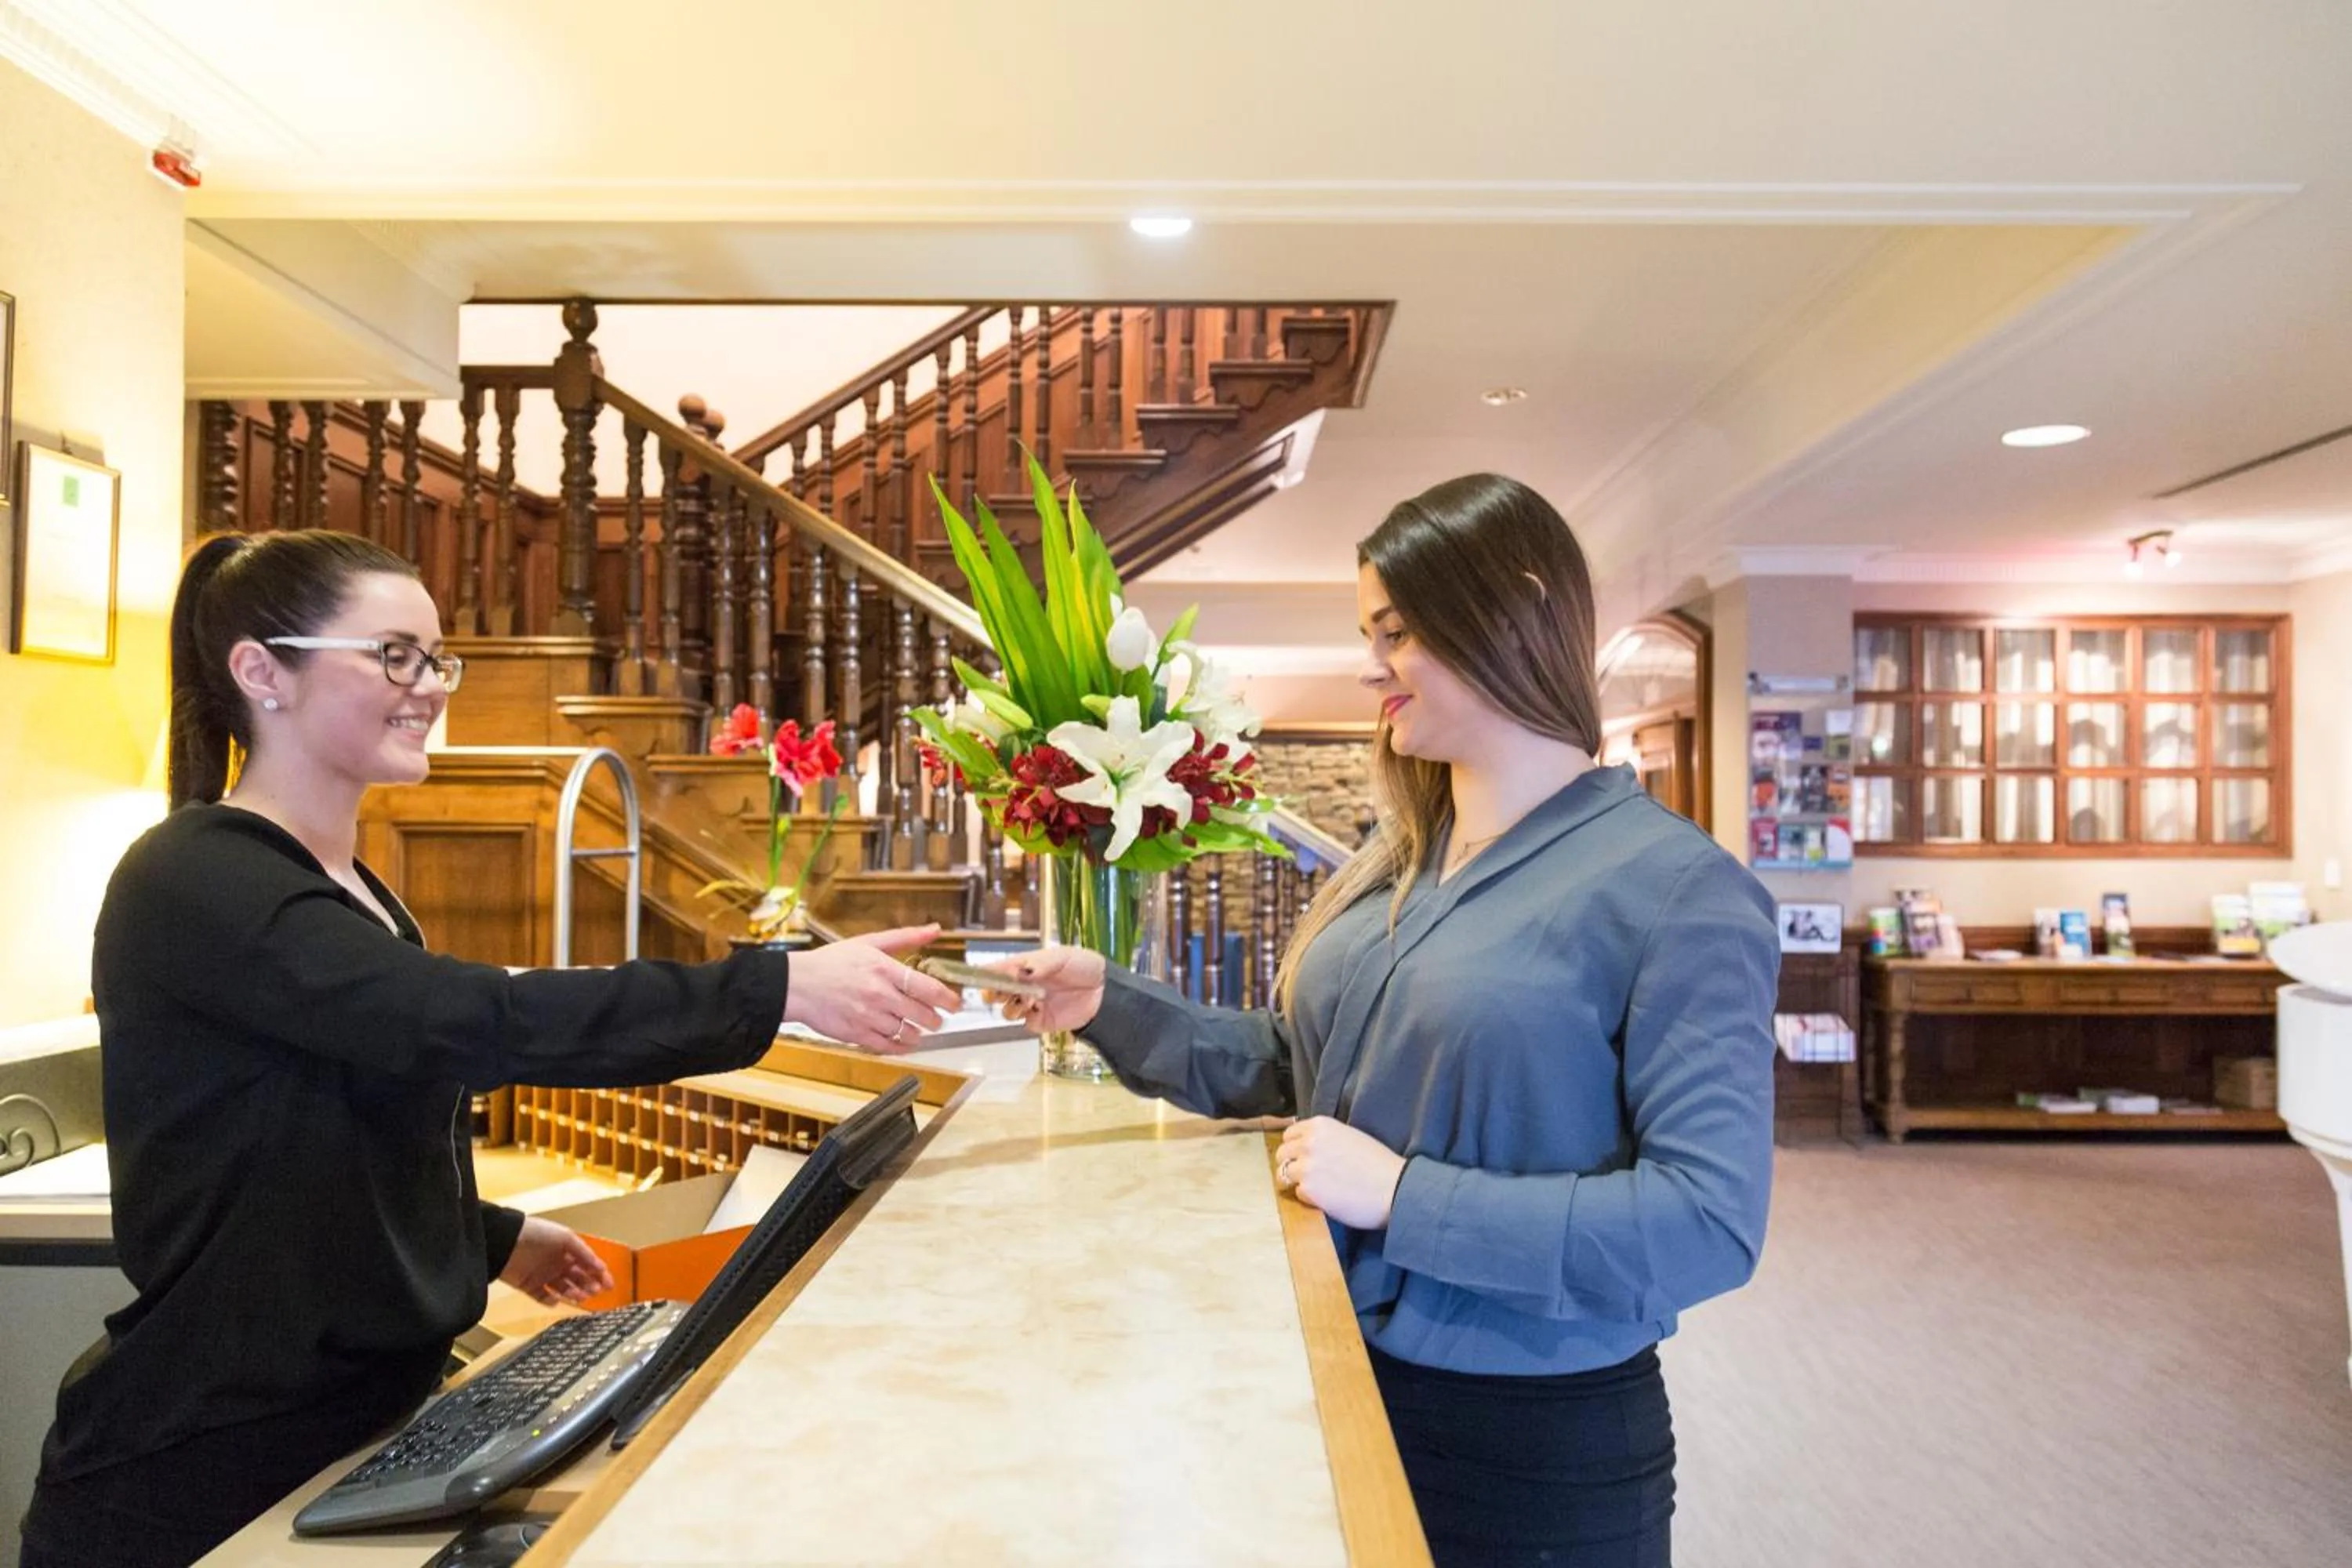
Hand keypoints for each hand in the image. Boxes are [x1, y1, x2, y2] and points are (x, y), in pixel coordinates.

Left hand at [499, 1216, 613, 1304]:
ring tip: (580, 1296)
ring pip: (563, 1289)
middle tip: (594, 1291)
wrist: (506, 1242)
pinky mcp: (529, 1286)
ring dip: (574, 1294)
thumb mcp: (565, 1237)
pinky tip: (556, 1299)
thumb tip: (601, 1267)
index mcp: (567, 1250)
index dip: (600, 1274)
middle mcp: (557, 1263)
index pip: (588, 1264)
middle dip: (588, 1285)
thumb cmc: (537, 1234)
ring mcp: (543, 1275)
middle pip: (578, 1278)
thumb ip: (584, 1252)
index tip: (609, 1285)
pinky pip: (543, 1297)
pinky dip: (551, 1301)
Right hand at [784, 924, 962, 1052]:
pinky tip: (904, 1042)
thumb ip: (905, 937)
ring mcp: (868, 1017)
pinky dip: (901, 1047)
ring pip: (908, 1033)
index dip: (948, 999)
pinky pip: (888, 1047)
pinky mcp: (857, 1035)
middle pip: (923, 1015)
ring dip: (919, 1034)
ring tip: (918, 1030)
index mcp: (884, 969)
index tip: (955, 1004)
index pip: (928, 988)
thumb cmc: (832, 962)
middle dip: (936, 1020)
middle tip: (937, 1019)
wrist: (797, 985)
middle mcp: (879, 995)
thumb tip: (935, 930)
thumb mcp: (869, 942)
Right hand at [990, 946, 1106, 1034]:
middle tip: (996, 991)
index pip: (1001, 969)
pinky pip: (1024, 1023)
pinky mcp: (1040, 1021)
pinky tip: (1036, 1008)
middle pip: (997, 991)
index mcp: (1027, 966)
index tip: (980, 976)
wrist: (1105, 992)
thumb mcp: (1063, 957)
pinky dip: (1025, 1017)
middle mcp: (1025, 986)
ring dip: (1010, 1005)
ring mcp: (1031, 1004)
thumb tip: (1021, 971)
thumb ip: (1040, 964)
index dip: (988, 972)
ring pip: (1007, 1009)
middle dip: (992, 992)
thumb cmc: (1084, 967)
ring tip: (1025, 999)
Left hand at [1276, 1117, 1406, 1229]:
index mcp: (1320, 1125)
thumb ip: (1325, 1139)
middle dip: (1291, 1164)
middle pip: (1282, 1154)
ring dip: (1298, 1182)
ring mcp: (1307, 1166)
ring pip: (1284, 1174)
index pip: (1289, 1134)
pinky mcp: (1309, 1190)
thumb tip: (1308, 1147)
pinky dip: (1309, 1198)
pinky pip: (1298, 1193)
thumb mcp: (1350, 1137)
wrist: (1395, 1188)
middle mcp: (1309, 1142)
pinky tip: (1328, 1198)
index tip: (1303, 1157)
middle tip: (1307, 1175)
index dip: (1295, 1147)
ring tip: (1318, 1188)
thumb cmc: (1379, 1164)